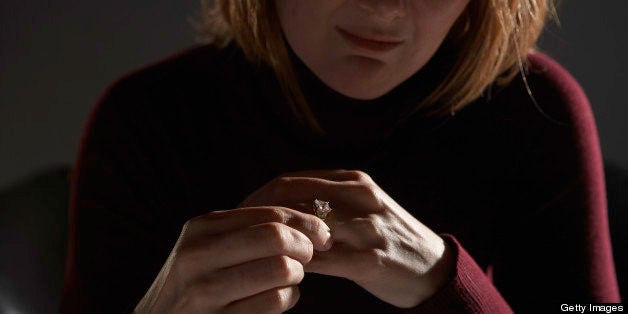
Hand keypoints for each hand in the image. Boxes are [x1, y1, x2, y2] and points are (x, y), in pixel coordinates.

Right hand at [134, 206, 331, 312]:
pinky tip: (279, 299)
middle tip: (310, 256)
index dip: (306, 221)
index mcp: (201, 228)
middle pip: (277, 236)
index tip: (322, 234)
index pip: (270, 212)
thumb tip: (306, 218)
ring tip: (291, 278)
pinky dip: (288, 299)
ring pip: (281, 269)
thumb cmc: (194, 285)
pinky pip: (275, 301)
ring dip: (297, 275)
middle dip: (305, 246)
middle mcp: (199, 254)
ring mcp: (206, 290)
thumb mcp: (206, 249)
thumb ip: (244, 230)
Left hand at [239, 170, 455, 307]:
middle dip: (257, 217)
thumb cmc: (388, 237)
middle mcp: (359, 196)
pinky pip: (322, 260)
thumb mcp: (361, 206)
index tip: (237, 215)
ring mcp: (366, 227)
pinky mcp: (370, 259)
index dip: (258, 198)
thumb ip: (326, 200)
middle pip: (292, 198)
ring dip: (276, 242)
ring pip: (304, 228)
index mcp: (353, 181)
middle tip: (234, 236)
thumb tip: (278, 207)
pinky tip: (282, 272)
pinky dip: (297, 265)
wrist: (434, 268)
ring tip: (253, 256)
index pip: (291, 181)